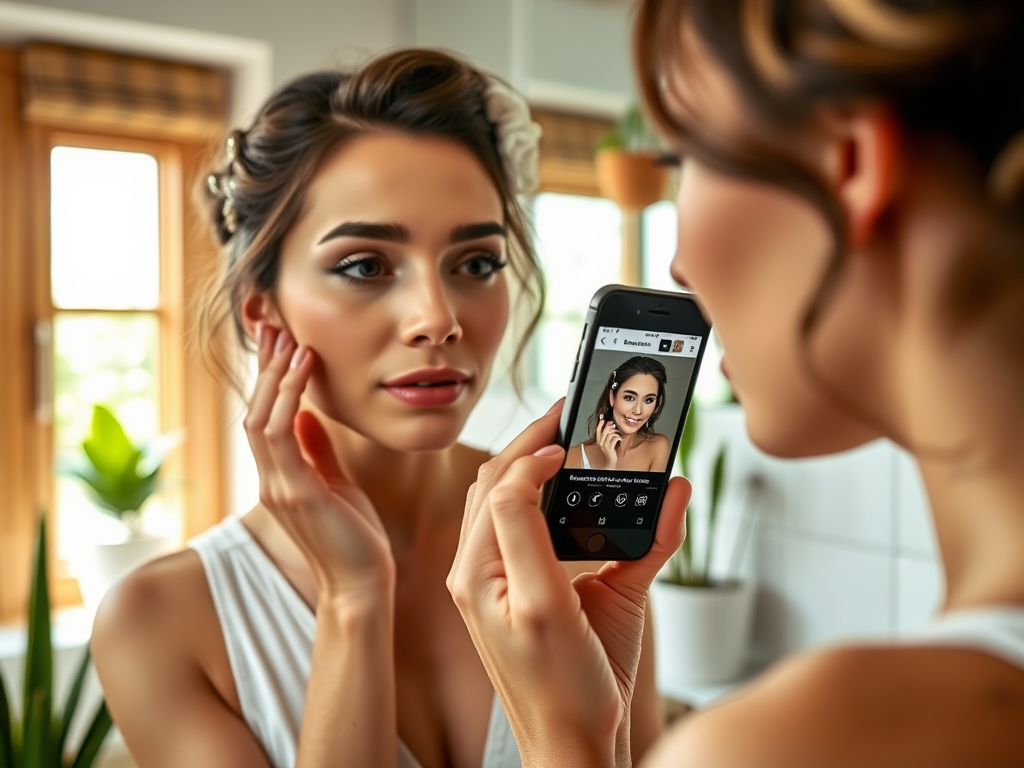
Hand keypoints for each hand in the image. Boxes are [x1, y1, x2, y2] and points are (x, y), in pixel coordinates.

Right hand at [245, 325, 393, 598]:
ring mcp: (278, 486)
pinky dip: (290, 396)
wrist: (362, 584)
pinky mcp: (294, 492)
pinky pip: (281, 434)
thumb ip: (318, 451)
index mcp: (279, 476)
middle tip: (275, 326)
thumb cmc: (354, 537)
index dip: (268, 378)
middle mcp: (270, 479)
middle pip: (254, 410)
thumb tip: (310, 416)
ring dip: (275, 375)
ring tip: (291, 339)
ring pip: (261, 418)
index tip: (280, 341)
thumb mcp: (335, 483)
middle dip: (265, 367)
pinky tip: (305, 369)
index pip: (264, 416)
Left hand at [447, 402, 689, 767]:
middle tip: (573, 412)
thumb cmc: (557, 690)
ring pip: (522, 501)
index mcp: (477, 570)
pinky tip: (598, 491)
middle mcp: (489, 568)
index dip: (532, 448)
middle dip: (536, 442)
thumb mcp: (544, 604)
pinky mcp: (550, 588)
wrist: (576, 743)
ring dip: (546, 464)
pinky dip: (575, 500)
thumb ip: (534, 529)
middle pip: (504, 482)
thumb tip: (543, 463)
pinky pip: (555, 529)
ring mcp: (517, 577)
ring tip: (576, 440)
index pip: (498, 483)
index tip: (569, 428)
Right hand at [596, 414, 620, 468]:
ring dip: (615, 432)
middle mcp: (600, 442)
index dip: (600, 424)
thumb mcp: (606, 442)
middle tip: (613, 424)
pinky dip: (618, 437)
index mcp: (598, 440)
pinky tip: (620, 439)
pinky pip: (614, 439)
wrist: (610, 460)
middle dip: (609, 426)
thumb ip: (606, 435)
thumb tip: (609, 426)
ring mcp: (605, 445)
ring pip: (609, 434)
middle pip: (604, 431)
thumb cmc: (610, 450)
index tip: (603, 419)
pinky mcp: (609, 448)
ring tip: (617, 432)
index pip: (597, 430)